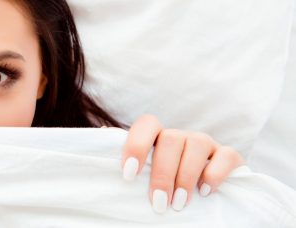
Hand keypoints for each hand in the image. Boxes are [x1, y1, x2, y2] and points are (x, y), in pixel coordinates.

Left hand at [119, 114, 243, 212]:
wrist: (201, 192)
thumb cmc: (162, 181)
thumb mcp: (142, 171)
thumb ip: (126, 156)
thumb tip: (101, 135)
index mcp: (157, 136)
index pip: (147, 124)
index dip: (136, 145)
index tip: (128, 175)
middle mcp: (180, 136)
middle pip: (170, 139)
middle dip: (162, 173)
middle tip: (158, 202)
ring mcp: (205, 143)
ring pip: (196, 144)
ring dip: (186, 176)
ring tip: (179, 204)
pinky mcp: (228, 155)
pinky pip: (226, 155)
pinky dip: (215, 173)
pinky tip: (205, 192)